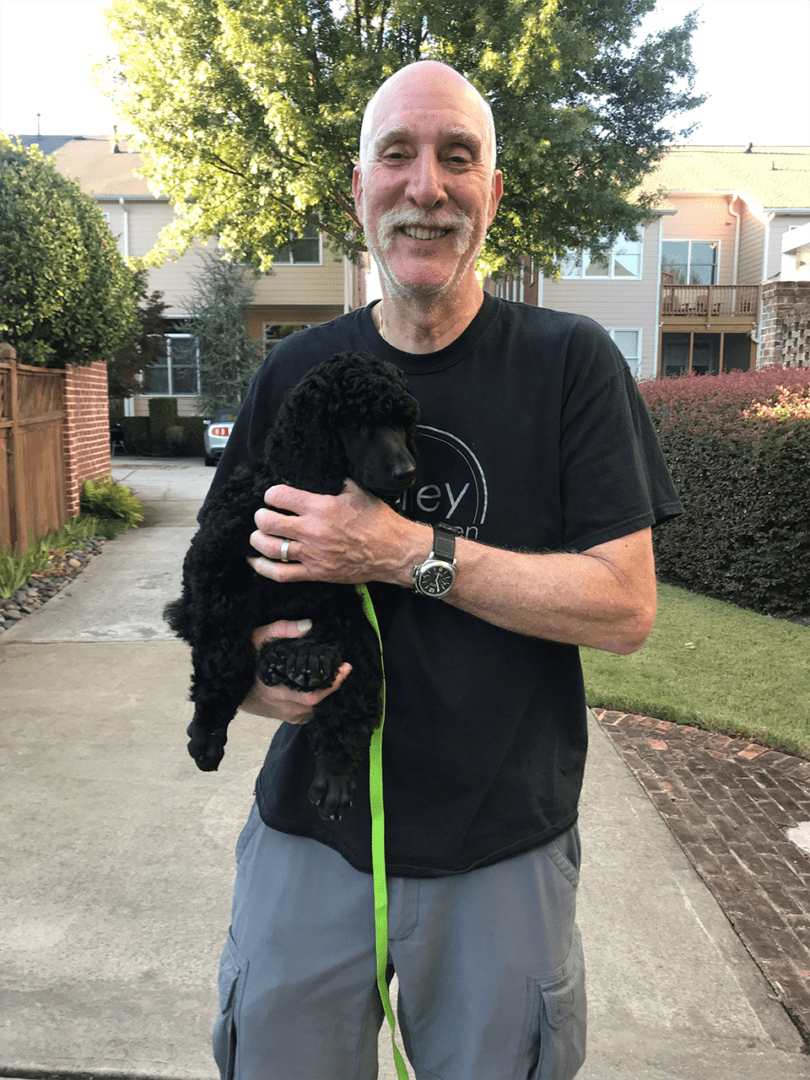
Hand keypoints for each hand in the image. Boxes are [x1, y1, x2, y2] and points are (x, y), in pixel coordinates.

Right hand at [239, 619, 351, 724]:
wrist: (221, 681)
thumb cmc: (242, 657)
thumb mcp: (258, 637)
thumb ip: (282, 630)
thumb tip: (309, 625)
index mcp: (276, 688)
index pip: (312, 694)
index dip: (332, 684)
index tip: (345, 667)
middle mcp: (280, 705)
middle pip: (315, 704)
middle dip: (332, 688)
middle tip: (342, 670)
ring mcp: (280, 713)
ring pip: (309, 711)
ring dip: (322, 698)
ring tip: (329, 679)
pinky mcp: (278, 717)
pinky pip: (302, 716)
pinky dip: (312, 706)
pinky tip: (315, 691)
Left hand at [247, 478, 423, 586]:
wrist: (394, 551)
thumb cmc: (378, 521)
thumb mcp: (357, 491)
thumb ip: (334, 482)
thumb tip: (319, 473)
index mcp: (321, 507)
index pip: (279, 496)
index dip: (271, 494)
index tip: (273, 496)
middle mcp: (313, 531)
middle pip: (268, 522)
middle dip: (260, 516)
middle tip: (263, 515)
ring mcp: (313, 554)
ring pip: (270, 547)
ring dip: (258, 539)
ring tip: (260, 534)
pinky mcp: (316, 573)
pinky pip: (281, 574)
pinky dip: (264, 567)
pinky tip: (257, 561)